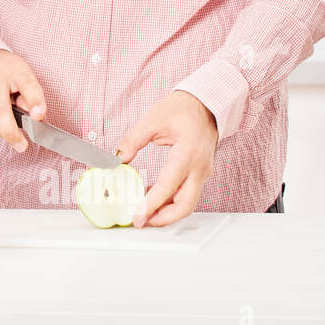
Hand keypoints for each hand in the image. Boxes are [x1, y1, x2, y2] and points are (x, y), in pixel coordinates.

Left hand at [115, 90, 218, 227]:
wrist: (206, 103)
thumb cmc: (184, 108)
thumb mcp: (153, 119)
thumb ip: (133, 140)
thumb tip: (117, 158)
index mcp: (188, 154)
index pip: (169, 186)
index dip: (151, 204)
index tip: (137, 215)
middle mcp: (199, 168)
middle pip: (184, 205)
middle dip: (162, 218)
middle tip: (140, 221)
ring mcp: (202, 172)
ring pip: (187, 203)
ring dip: (166, 212)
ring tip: (142, 213)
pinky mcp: (200, 173)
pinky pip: (187, 194)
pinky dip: (170, 201)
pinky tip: (151, 198)